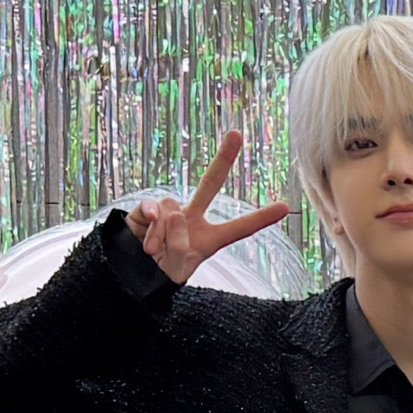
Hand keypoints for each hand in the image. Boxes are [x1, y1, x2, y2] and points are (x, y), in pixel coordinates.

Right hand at [131, 131, 290, 285]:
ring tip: (155, 254)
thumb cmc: (156, 278)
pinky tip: (146, 240)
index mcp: (208, 239)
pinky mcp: (146, 210)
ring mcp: (168, 212)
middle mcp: (191, 220)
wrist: (128, 278)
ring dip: (164, 237)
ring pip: (174, 212)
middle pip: (209, 185)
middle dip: (223, 159)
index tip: (285, 206)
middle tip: (236, 134)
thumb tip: (173, 215)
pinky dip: (151, 223)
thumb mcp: (176, 271)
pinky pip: (153, 208)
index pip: (239, 228)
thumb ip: (180, 245)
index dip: (260, 218)